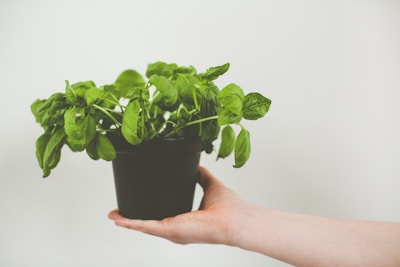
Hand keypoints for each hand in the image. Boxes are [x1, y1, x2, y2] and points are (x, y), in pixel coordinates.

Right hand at [108, 166, 248, 244]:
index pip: (161, 216)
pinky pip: (145, 226)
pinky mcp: (170, 229)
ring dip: (127, 221)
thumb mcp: (209, 185)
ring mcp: (172, 231)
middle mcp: (176, 228)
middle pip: (148, 223)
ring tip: (113, 216)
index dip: (147, 211)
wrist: (235, 218)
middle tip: (117, 213)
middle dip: (132, 218)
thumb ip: (201, 175)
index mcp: (183, 219)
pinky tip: (119, 219)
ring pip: (142, 226)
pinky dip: (130, 222)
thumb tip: (196, 165)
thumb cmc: (229, 208)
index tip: (135, 204)